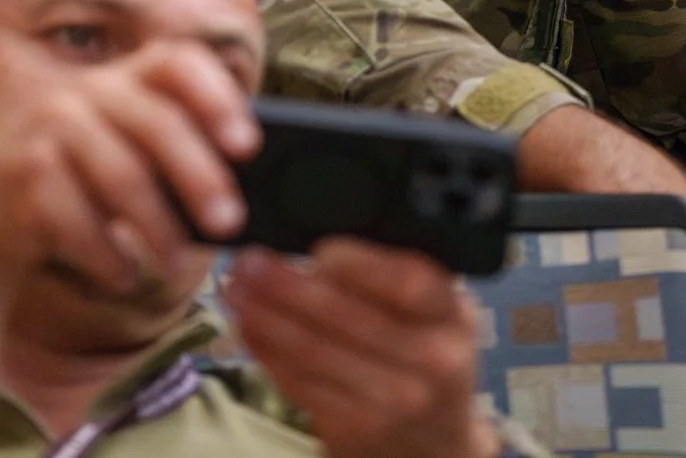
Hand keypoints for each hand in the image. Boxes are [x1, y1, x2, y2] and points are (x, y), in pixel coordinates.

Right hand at [0, 37, 256, 303]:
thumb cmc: (68, 188)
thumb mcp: (117, 153)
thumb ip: (168, 154)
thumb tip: (243, 193)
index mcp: (116, 82)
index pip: (175, 61)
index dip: (216, 96)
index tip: (246, 144)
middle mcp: (81, 95)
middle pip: (156, 123)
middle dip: (200, 176)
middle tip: (229, 221)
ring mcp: (46, 131)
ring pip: (121, 176)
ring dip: (158, 228)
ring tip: (174, 261)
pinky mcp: (20, 176)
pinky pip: (80, 220)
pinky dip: (108, 257)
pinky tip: (121, 275)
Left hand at [228, 240, 500, 457]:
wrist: (435, 444)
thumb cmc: (425, 359)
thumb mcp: (432, 314)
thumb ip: (389, 277)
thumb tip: (316, 247)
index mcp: (451, 316)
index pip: (409, 284)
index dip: (359, 265)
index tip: (317, 249)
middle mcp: (430, 362)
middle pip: (347, 318)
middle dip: (287, 286)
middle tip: (248, 261)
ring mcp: (393, 402)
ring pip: (314, 352)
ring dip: (265, 317)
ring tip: (234, 288)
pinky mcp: (357, 430)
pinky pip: (300, 384)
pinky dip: (267, 352)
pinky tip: (246, 328)